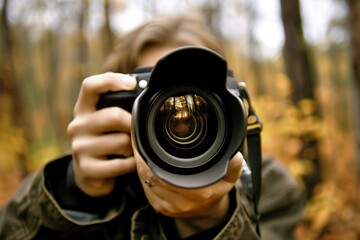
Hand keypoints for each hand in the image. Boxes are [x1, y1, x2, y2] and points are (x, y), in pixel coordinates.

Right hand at [67, 72, 136, 196]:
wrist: (89, 174)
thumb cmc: (106, 140)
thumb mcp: (107, 122)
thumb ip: (119, 106)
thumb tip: (145, 90)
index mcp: (84, 109)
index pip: (90, 86)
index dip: (111, 80)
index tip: (132, 84)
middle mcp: (78, 125)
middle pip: (114, 116)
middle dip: (132, 124)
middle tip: (136, 131)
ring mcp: (79, 148)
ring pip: (121, 142)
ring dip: (133, 148)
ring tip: (129, 150)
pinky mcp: (86, 168)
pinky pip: (120, 164)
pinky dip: (130, 165)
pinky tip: (127, 164)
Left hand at [134, 147, 242, 237]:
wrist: (207, 213)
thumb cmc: (215, 191)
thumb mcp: (228, 179)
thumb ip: (233, 168)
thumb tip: (236, 156)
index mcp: (197, 193)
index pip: (163, 173)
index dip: (151, 156)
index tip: (147, 141)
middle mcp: (181, 202)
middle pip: (149, 175)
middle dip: (142, 157)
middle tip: (140, 140)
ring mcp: (168, 206)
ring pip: (145, 181)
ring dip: (141, 164)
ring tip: (142, 149)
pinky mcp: (159, 207)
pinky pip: (145, 188)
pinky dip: (143, 174)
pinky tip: (145, 164)